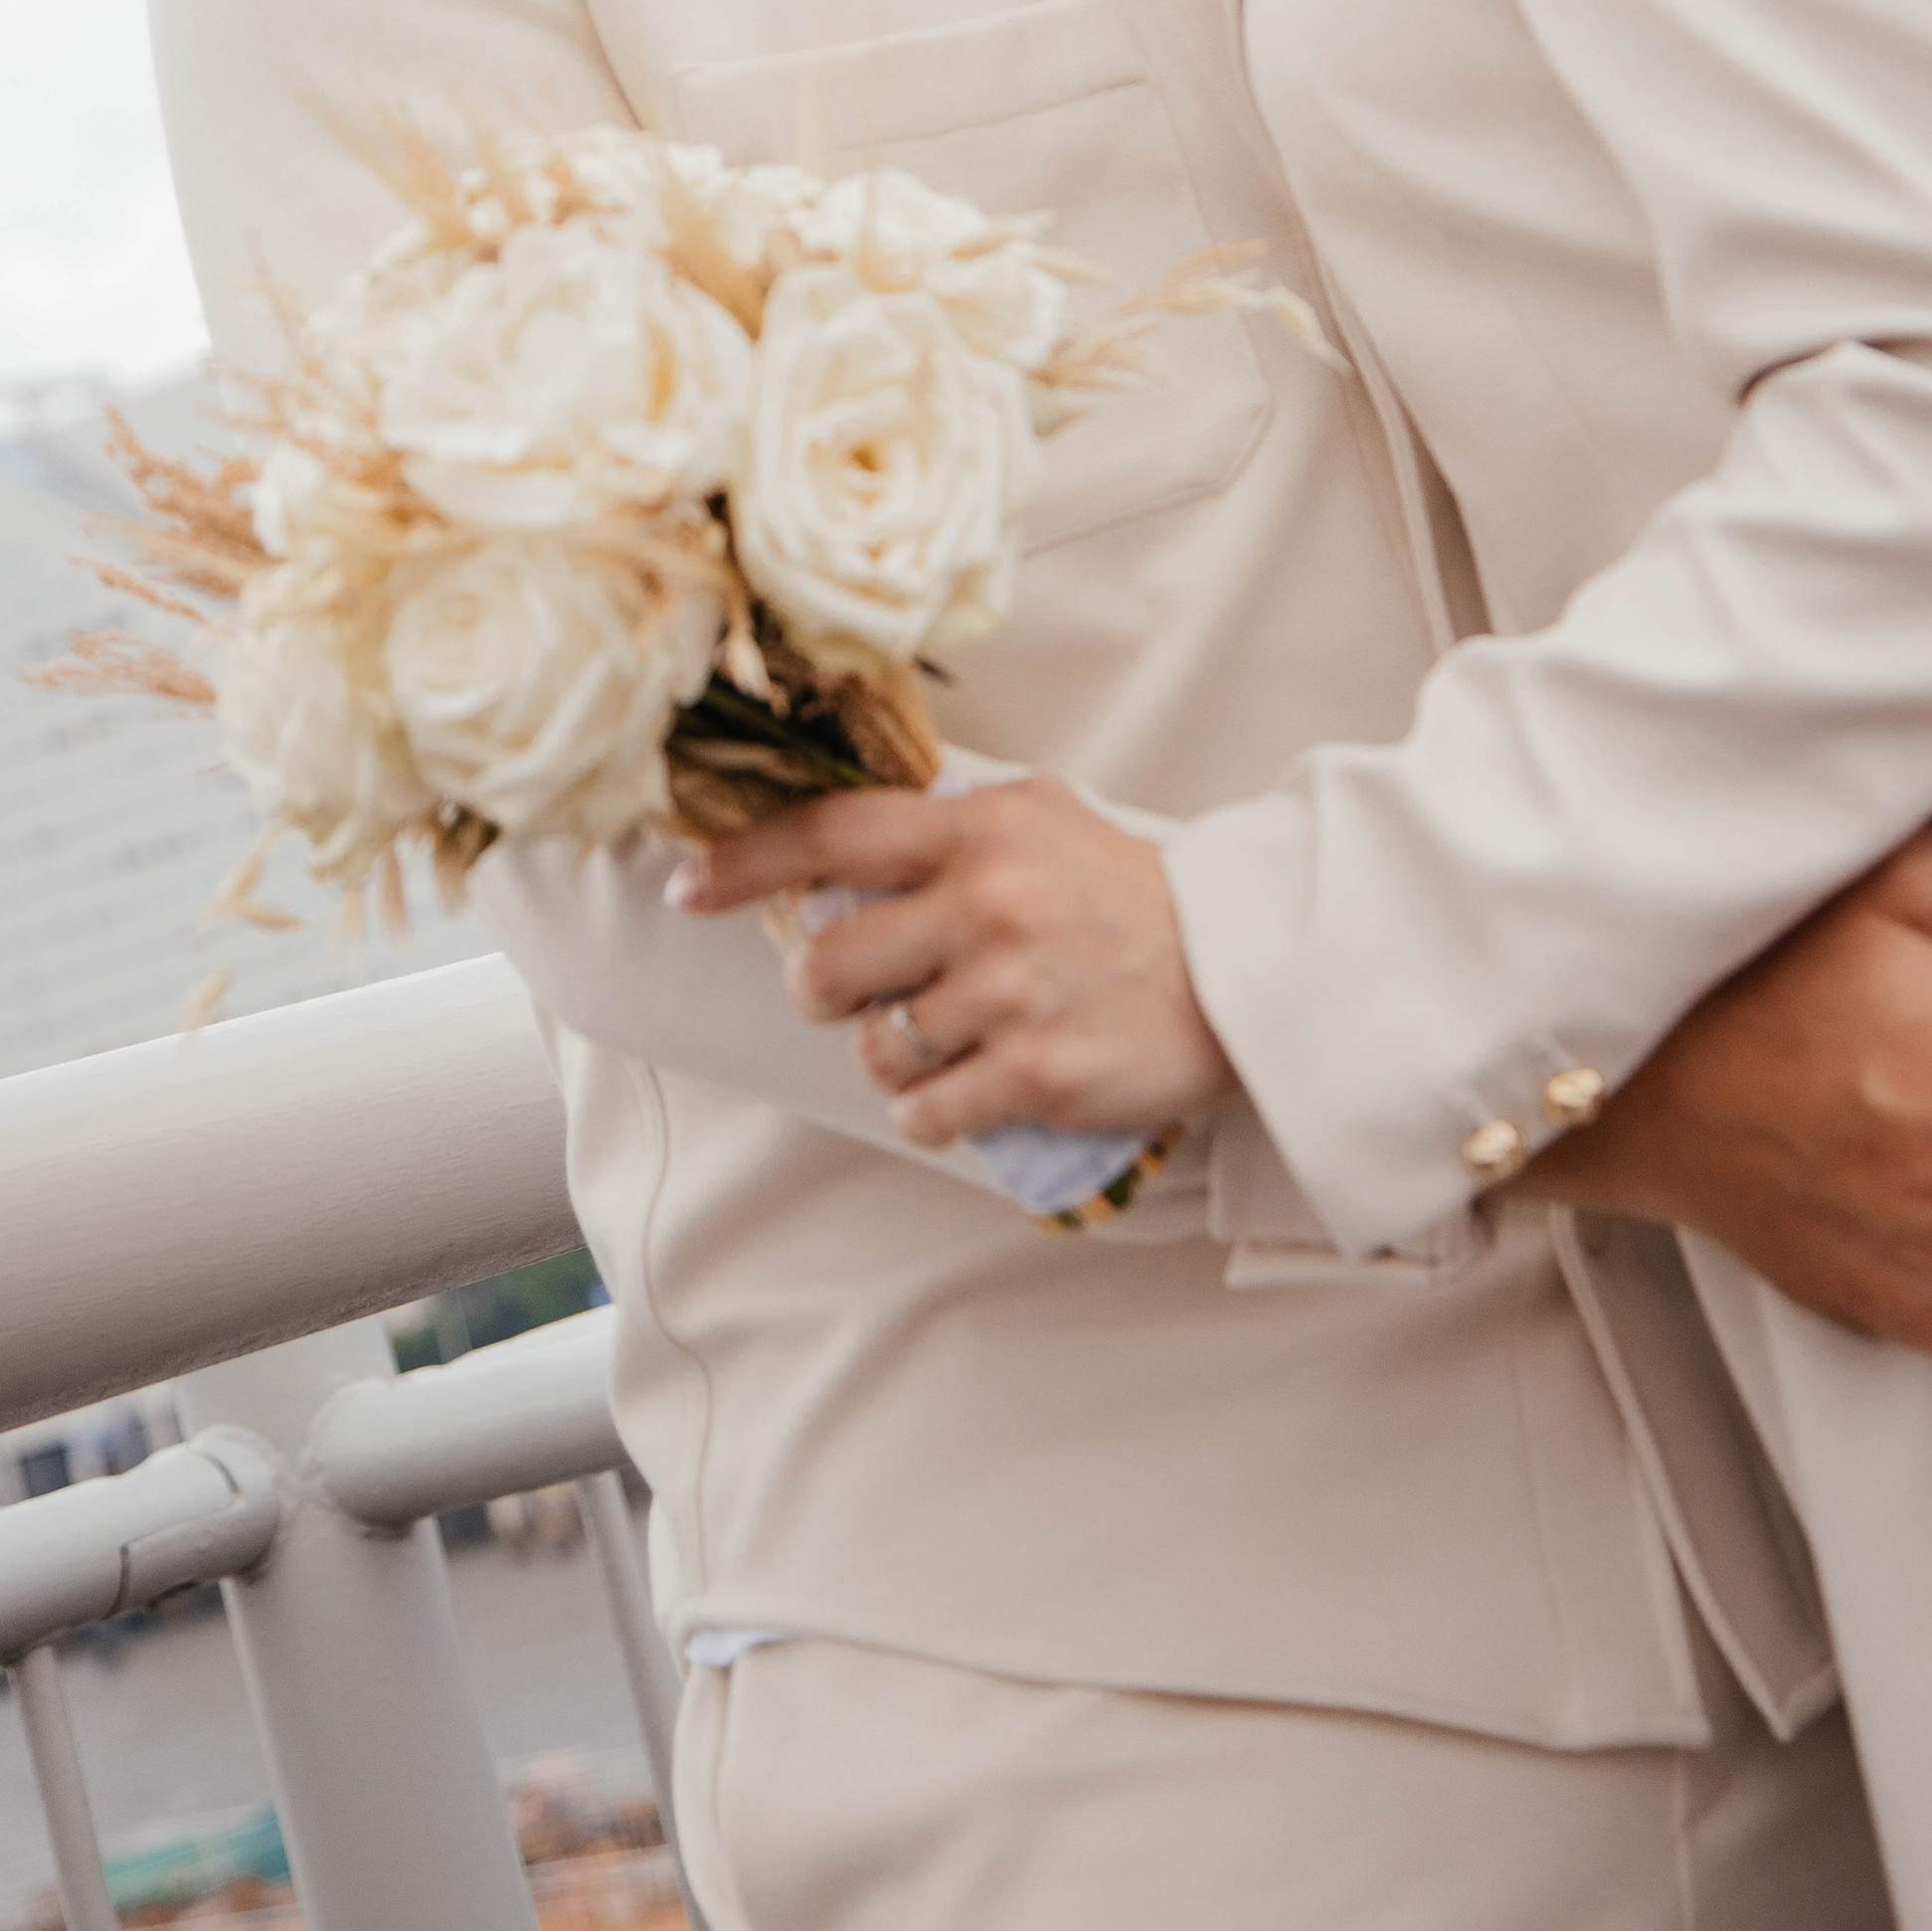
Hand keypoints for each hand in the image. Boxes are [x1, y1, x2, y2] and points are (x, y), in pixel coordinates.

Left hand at [664, 778, 1236, 1142]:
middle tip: (864, 993)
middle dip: (826, 994)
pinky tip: (973, 1087)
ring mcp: (1010, 994)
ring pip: (875, 1050)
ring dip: (892, 1056)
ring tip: (950, 1038)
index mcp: (978, 831)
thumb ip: (946, 824)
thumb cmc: (1126, 893)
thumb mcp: (1040, 818)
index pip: (830, 834)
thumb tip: (836, 844)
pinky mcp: (1035, 1075)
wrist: (1240, 966)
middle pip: (826, 967)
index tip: (691, 888)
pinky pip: (924, 1113)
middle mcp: (987, 905)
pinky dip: (932, 1111)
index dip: (745, 863)